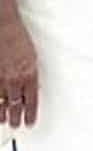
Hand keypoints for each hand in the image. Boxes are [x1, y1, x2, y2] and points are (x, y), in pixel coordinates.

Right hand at [0, 0, 38, 129]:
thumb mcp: (33, 57)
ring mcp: (1, 78)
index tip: (30, 121)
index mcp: (29, 73)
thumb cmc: (18, 38)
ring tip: (4, 120)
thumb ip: (31, 75)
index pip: (31, 101)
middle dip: (16, 117)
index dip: (30, 114)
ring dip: (3, 113)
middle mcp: (14, 78)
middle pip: (15, 105)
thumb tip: (31, 88)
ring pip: (0, 103)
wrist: (4, 26)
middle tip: (17, 124)